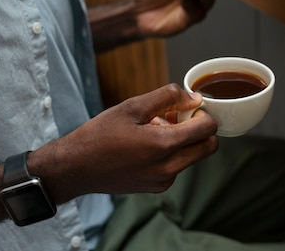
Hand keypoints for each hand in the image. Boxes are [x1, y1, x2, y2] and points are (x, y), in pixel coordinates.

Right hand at [34, 84, 217, 201]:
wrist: (75, 168)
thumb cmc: (100, 135)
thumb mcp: (133, 106)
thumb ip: (168, 97)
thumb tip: (194, 99)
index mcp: (164, 145)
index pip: (209, 128)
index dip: (203, 114)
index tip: (188, 108)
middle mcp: (169, 168)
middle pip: (209, 146)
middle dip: (200, 129)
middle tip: (177, 118)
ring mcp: (164, 180)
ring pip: (194, 156)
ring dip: (185, 141)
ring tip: (155, 128)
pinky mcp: (157, 187)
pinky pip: (178, 166)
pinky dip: (172, 153)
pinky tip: (148, 144)